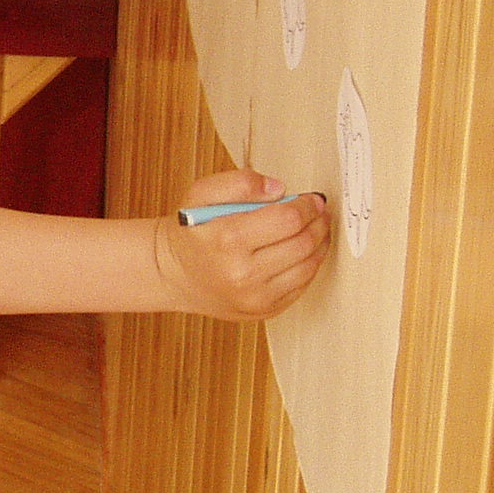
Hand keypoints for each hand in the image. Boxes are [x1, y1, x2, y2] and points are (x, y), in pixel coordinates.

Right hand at [155, 169, 332, 320]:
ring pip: (308, 267)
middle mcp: (242, 274)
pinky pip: (301, 286)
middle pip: (303, 243)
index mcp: (227, 239)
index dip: (307, 206)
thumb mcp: (202, 193)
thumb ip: (240, 182)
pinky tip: (303, 252)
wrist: (173, 274)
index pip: (288, 219)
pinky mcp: (264, 310)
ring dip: (319, 244)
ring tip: (317, 229)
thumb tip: (279, 190)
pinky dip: (309, 266)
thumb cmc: (191, 232)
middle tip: (319, 212)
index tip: (312, 199)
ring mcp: (255, 297)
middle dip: (318, 223)